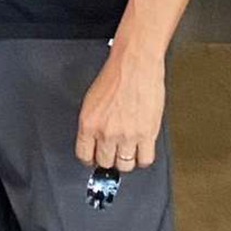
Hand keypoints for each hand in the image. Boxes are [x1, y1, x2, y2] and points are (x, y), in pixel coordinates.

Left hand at [75, 44, 165, 172]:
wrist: (135, 65)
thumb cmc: (115, 77)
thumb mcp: (91, 101)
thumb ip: (92, 124)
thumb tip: (94, 141)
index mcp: (88, 123)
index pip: (84, 156)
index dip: (90, 159)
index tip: (95, 158)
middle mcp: (106, 132)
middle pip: (105, 163)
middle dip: (109, 159)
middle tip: (113, 152)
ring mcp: (127, 136)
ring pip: (125, 165)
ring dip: (126, 161)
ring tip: (128, 151)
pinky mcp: (147, 135)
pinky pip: (145, 160)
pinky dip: (143, 159)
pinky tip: (141, 150)